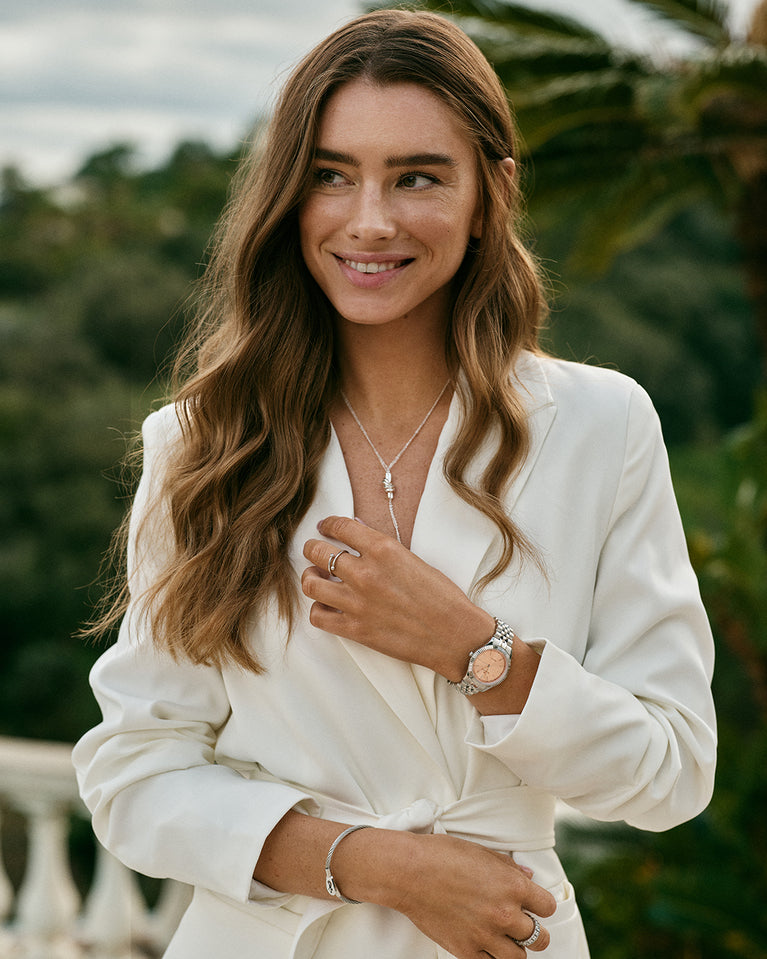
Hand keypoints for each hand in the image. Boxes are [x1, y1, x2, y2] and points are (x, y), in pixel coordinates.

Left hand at [302, 515, 492, 677]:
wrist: (454, 635)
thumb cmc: (442, 597)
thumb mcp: (414, 559)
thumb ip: (383, 547)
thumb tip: (357, 532)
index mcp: (383, 550)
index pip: (341, 527)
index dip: (328, 524)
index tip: (324, 526)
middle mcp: (365, 573)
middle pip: (318, 552)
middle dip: (312, 547)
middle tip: (315, 550)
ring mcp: (357, 603)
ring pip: (311, 583)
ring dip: (310, 576)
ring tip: (316, 576)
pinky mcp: (355, 629)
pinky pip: (318, 616)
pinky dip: (318, 607)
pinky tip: (327, 604)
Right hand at [334, 829, 556, 957]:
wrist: (408, 872)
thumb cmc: (441, 855)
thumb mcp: (480, 852)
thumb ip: (508, 867)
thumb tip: (528, 876)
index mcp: (512, 886)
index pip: (547, 907)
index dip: (541, 905)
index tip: (535, 905)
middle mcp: (504, 913)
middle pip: (539, 937)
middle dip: (534, 931)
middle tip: (524, 926)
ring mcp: (485, 935)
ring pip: (518, 957)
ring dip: (514, 947)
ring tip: (505, 937)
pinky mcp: (466, 950)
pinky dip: (490, 956)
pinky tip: (485, 943)